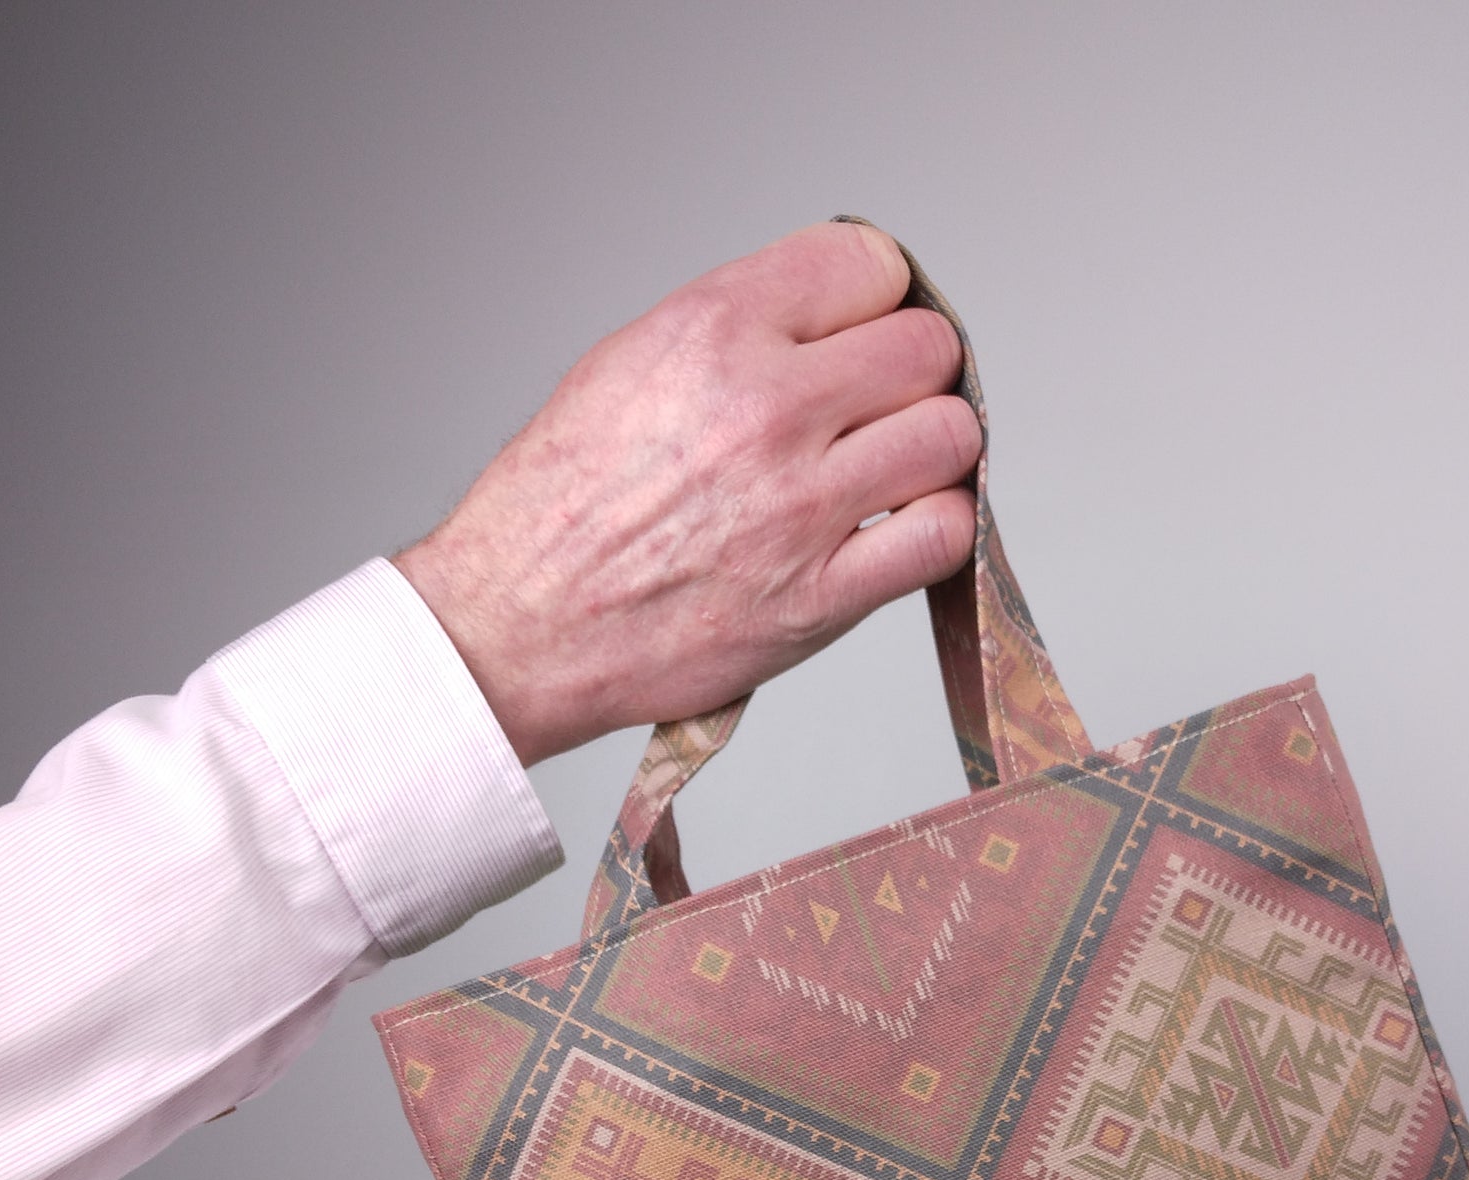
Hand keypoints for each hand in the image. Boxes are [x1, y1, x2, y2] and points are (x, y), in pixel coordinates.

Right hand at [393, 222, 980, 765]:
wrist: (517, 625)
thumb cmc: (558, 506)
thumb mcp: (628, 362)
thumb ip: (739, 328)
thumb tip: (830, 321)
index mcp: (712, 330)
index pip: (870, 264)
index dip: (876, 298)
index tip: (861, 333)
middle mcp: (766, 408)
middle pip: (927, 349)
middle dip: (914, 374)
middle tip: (881, 410)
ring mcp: (801, 506)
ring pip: (952, 437)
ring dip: (935, 453)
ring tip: (894, 474)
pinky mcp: (821, 597)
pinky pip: (944, 536)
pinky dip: (938, 530)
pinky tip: (898, 533)